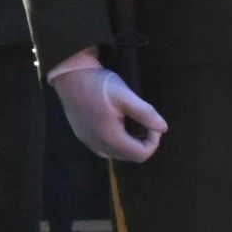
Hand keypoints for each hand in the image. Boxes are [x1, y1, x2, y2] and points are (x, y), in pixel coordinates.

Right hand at [48, 54, 166, 163]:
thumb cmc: (98, 84)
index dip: (153, 142)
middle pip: (128, 156)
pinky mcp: (81, 134)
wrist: (68, 74)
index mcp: (110, 138)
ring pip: (116, 153)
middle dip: (142, 143)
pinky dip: (115, 142)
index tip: (153, 124)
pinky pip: (103, 148)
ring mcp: (87, 141)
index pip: (141, 154)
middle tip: (145, 123)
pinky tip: (115, 126)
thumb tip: (163, 128)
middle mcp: (98, 145)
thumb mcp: (125, 95)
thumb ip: (145, 113)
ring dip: (129, 144)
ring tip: (132, 125)